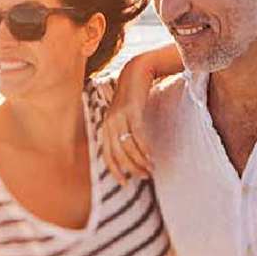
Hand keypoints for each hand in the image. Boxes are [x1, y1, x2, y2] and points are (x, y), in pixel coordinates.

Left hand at [99, 55, 156, 184]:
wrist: (135, 72)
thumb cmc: (132, 97)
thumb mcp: (123, 115)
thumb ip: (124, 130)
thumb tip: (131, 150)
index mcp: (106, 127)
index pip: (107, 154)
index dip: (115, 170)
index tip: (124, 183)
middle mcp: (109, 124)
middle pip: (118, 154)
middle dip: (131, 168)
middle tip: (144, 177)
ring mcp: (119, 118)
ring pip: (128, 147)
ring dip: (140, 161)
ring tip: (150, 169)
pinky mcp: (131, 112)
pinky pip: (137, 135)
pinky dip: (144, 148)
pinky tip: (151, 156)